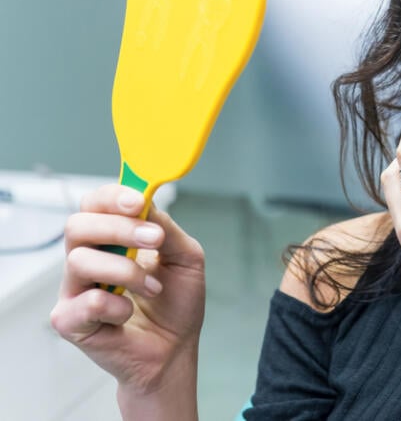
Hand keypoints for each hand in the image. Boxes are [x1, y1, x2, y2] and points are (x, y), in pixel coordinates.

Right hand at [49, 184, 204, 416]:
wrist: (176, 349)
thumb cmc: (177, 303)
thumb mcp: (185, 258)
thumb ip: (167, 229)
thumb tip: (148, 203)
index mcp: (112, 239)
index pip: (95, 204)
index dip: (113, 197)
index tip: (139, 202)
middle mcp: (88, 258)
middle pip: (78, 225)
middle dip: (119, 227)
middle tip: (154, 239)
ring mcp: (75, 289)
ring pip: (80, 260)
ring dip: (126, 272)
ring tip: (152, 288)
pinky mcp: (69, 320)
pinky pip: (85, 302)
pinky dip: (116, 307)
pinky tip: (129, 314)